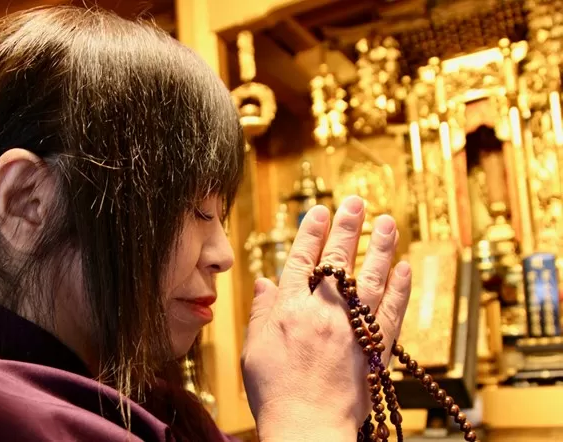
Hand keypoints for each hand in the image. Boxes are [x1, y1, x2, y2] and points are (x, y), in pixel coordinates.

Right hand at [241, 196, 411, 440]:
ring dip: (380, 246)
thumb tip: (265, 283)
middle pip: (338, 259)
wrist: (309, 428)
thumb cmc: (276, 392)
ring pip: (370, 276)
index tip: (320, 212)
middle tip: (357, 202)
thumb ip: (261, 313)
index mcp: (289, 309)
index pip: (302, 260)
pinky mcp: (376, 346)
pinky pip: (393, 310)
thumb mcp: (255, 350)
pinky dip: (400, 287)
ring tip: (388, 221)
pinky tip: (405, 267)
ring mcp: (352, 326)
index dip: (311, 233)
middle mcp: (323, 311)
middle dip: (348, 227)